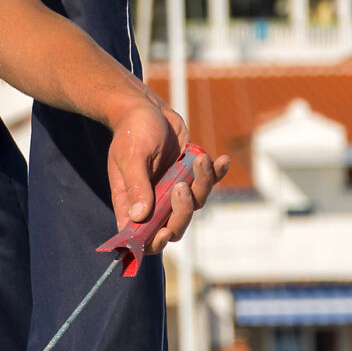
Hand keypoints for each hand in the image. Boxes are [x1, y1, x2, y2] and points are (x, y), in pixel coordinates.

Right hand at [103, 89, 229, 254]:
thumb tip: (139, 217)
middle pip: (174, 226)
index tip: (164, 231)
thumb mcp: (131, 155)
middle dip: (183, 211)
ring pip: (195, 204)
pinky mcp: (189, 175)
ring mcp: (172, 190)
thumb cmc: (132, 130)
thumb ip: (136, 185)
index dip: (154, 242)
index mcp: (130, 202)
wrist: (146, 107)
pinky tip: (221, 159)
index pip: (141, 236)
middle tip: (182, 186)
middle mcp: (152, 201)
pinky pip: (208, 183)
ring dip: (202, 184)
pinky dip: (217, 173)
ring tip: (200, 160)